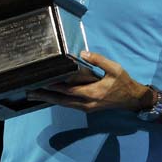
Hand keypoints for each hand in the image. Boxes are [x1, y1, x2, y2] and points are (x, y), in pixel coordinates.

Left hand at [27, 51, 150, 112]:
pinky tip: (51, 97)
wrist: (132, 99)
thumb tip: (82, 53)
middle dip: (45, 96)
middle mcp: (87, 103)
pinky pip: (69, 105)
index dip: (54, 86)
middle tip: (29, 92)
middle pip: (62, 100)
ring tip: (35, 95)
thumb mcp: (114, 68)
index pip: (68, 90)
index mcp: (93, 93)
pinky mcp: (87, 108)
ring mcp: (86, 107)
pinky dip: (58, 101)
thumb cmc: (123, 82)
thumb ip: (99, 60)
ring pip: (64, 104)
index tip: (42, 81)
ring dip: (49, 99)